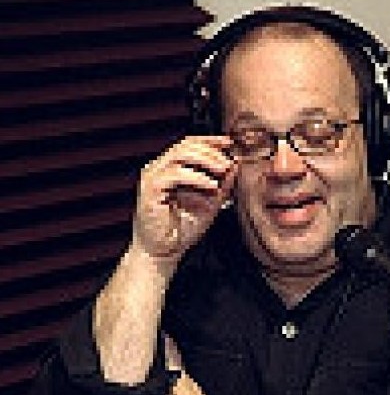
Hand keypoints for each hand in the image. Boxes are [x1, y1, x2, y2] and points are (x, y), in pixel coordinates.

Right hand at [133, 135, 235, 264]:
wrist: (161, 253)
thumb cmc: (181, 231)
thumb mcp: (209, 204)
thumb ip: (221, 186)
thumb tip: (235, 166)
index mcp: (170, 170)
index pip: (189, 145)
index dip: (210, 141)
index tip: (230, 143)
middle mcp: (158, 170)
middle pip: (185, 145)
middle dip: (211, 150)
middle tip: (228, 161)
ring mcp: (152, 178)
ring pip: (179, 154)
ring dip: (205, 159)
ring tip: (222, 169)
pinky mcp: (150, 190)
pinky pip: (174, 174)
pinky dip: (196, 178)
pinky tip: (210, 185)